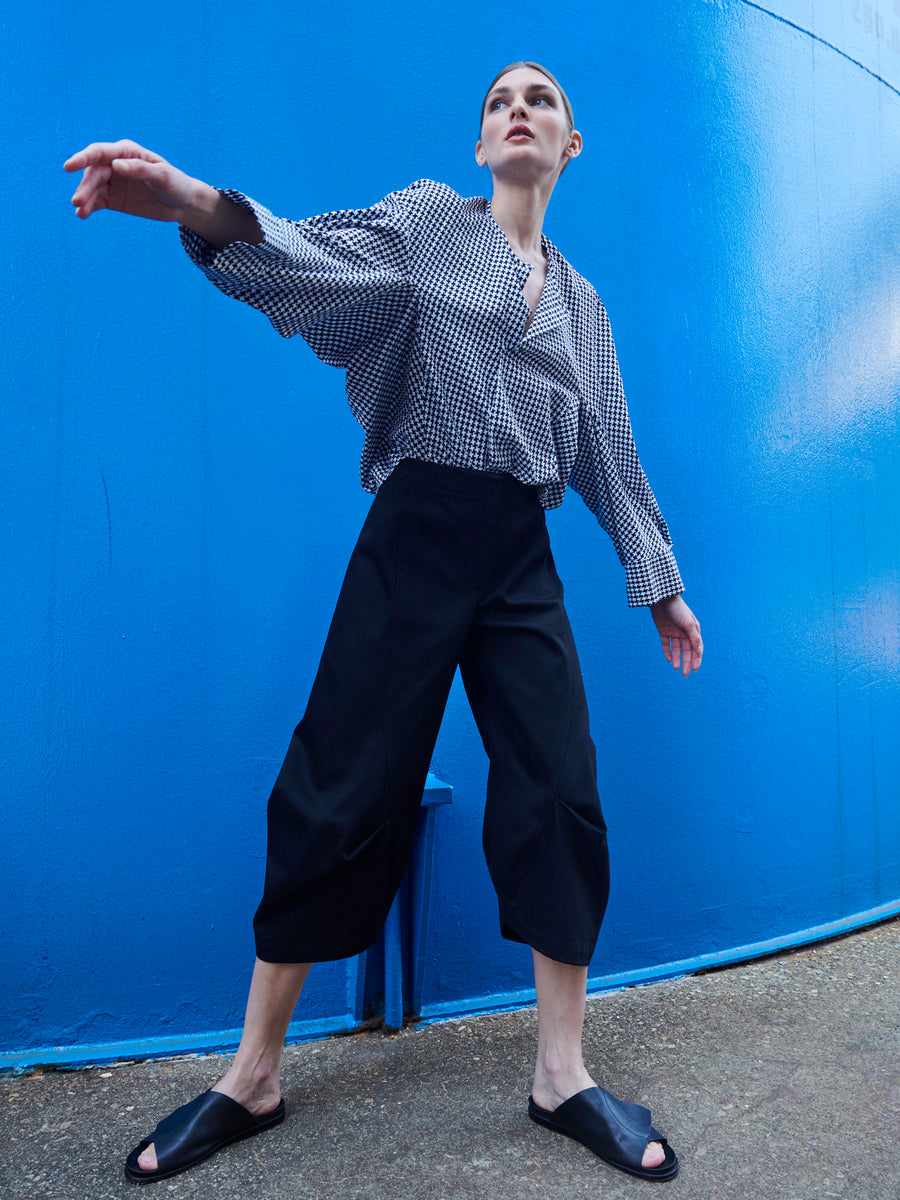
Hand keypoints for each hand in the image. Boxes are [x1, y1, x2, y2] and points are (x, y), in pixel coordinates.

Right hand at [64, 140, 199, 222]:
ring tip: (80, 211)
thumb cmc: (176, 184)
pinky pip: (97, 202)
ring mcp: (114, 182)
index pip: (100, 153)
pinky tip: (83, 215)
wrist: (183, 203)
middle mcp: (116, 165)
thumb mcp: (163, 176)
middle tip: (77, 201)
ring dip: (85, 199)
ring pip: (93, 188)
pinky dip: (89, 208)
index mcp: (126, 153)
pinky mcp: (114, 199)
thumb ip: (140, 169)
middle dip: (85, 186)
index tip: (68, 166)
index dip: (83, 158)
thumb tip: (115, 165)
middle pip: (94, 173)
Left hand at [650, 595, 702, 675]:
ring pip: (677, 649)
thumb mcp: (688, 623)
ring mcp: (674, 632)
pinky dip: (667, 652)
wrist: (661, 598)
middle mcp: (684, 632)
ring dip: (677, 659)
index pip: (696, 648)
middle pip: (686, 651)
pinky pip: (666, 644)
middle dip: (686, 662)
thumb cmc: (677, 609)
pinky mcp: (663, 631)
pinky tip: (669, 660)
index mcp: (693, 630)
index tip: (694, 669)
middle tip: (684, 674)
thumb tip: (700, 652)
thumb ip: (694, 637)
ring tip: (676, 668)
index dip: (696, 659)